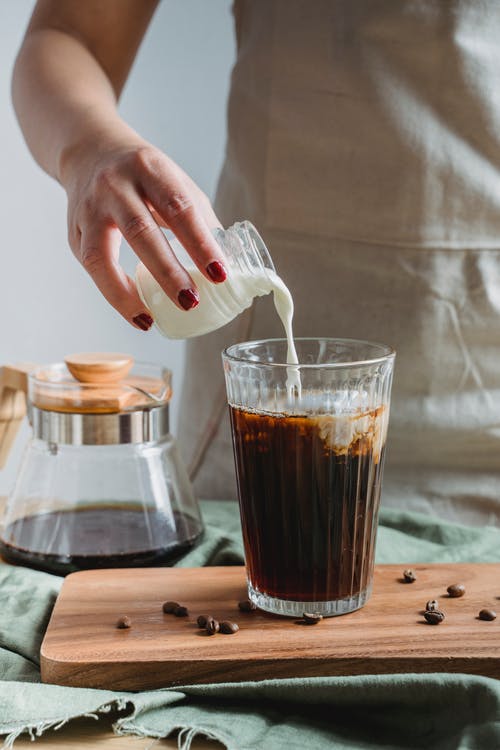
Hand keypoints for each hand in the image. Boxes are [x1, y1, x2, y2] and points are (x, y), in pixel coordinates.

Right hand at [60, 128, 226, 329]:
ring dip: (127, 292)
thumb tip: (227, 265)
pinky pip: (93, 268)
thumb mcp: (174, 182)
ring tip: (151, 320)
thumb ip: (199, 219)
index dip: (200, 243)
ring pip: (102, 255)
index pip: (179, 207)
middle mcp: (114, 185)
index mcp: (149, 168)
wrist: (90, 152)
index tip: (219, 274)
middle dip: (166, 271)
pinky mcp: (74, 233)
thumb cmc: (143, 176)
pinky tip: (136, 313)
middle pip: (140, 230)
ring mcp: (89, 209)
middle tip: (190, 301)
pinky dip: (114, 294)